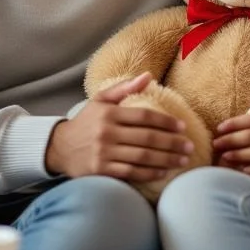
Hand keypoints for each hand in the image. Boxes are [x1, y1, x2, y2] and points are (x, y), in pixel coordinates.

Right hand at [44, 72, 192, 181]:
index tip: (182, 126)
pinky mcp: (101, 171)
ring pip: (142, 157)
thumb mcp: (100, 100)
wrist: (59, 148)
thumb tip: (148, 76)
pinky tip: (163, 172)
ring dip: (166, 160)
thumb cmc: (86, 122)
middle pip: (147, 138)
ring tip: (183, 161)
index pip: (144, 117)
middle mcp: (107, 133)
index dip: (166, 121)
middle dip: (172, 143)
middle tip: (190, 146)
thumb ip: (124, 88)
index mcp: (109, 114)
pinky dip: (149, 173)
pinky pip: (131, 173)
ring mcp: (104, 153)